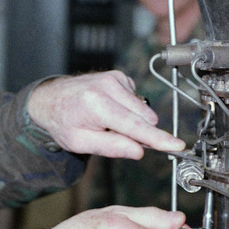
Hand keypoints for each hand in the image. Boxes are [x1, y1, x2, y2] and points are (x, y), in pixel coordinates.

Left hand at [26, 71, 185, 158]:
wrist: (50, 99)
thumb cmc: (63, 122)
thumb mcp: (80, 143)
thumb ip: (111, 147)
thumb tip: (139, 151)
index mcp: (96, 105)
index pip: (134, 126)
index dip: (158, 139)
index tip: (177, 145)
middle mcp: (107, 87)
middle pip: (143, 118)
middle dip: (138, 133)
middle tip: (113, 136)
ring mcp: (115, 79)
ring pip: (143, 110)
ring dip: (132, 121)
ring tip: (107, 123)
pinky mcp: (120, 77)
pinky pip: (137, 101)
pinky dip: (128, 110)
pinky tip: (110, 110)